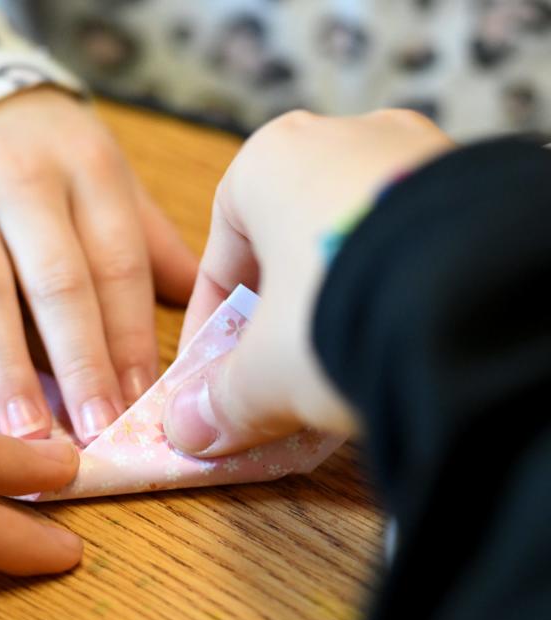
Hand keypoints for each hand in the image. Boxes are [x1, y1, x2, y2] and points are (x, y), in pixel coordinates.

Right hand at [0, 88, 196, 443]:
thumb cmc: (34, 156)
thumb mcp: (97, 175)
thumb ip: (143, 239)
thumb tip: (207, 299)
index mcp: (87, 168)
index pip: (118, 263)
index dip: (132, 337)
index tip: (143, 404)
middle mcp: (23, 179)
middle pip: (58, 282)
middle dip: (81, 363)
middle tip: (95, 431)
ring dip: (10, 370)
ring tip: (28, 434)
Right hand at [165, 110, 452, 456]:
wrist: (480, 298)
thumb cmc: (343, 307)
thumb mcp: (267, 370)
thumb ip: (223, 398)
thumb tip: (190, 430)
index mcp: (270, 160)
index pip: (220, 257)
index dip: (211, 327)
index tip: (211, 373)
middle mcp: (342, 137)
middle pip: (287, 247)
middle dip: (277, 317)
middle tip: (276, 374)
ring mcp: (416, 153)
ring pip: (351, 242)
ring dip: (337, 305)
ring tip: (342, 363)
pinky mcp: (475, 183)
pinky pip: (414, 243)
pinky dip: (397, 291)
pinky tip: (400, 340)